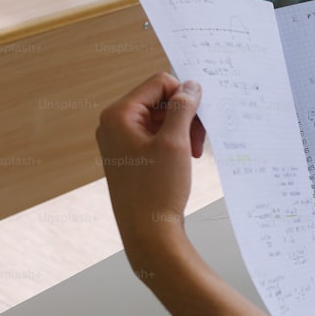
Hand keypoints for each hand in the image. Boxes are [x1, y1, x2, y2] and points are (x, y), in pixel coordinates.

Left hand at [95, 73, 205, 255]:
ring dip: (182, 130)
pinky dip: (175, 143)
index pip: (158, 83)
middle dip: (184, 116)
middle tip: (198, 141)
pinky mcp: (130, 156)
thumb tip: (190, 86)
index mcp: (118, 115)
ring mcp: (121, 141)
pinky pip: (156, 136)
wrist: (148, 232)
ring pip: (160, 118)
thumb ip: (182, 108)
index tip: (200, 118)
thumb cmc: (156, 190)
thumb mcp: (175, 143)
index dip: (184, 96)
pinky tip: (184, 159)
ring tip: (193, 153)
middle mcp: (114, 124)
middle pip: (159, 100)